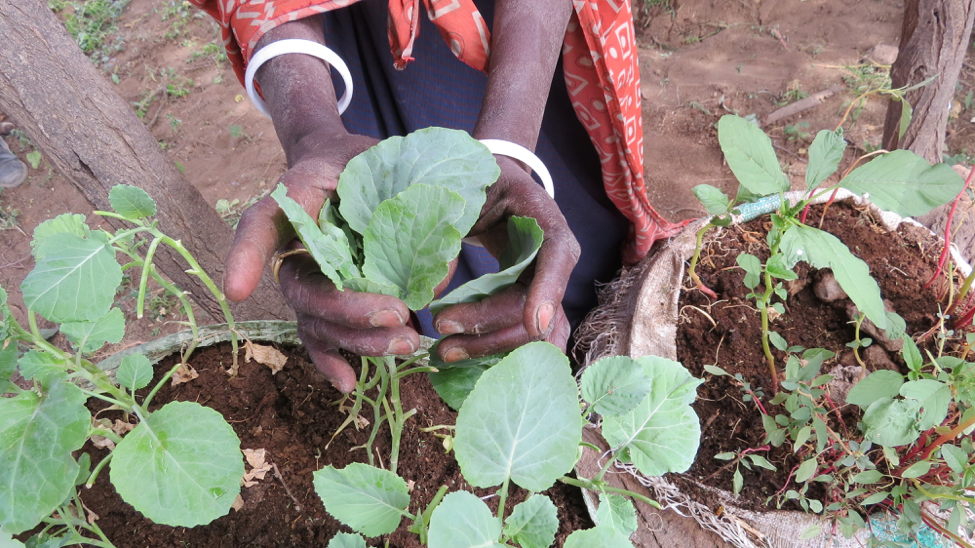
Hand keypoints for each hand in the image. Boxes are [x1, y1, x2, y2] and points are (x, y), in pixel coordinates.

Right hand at [225, 132, 419, 392]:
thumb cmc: (365, 159)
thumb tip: (435, 277)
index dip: (246, 257)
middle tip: (397, 314)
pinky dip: (332, 362)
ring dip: (357, 340)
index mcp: (295, 197)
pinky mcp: (326, 302)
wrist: (350, 165)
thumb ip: (405, 202)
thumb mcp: (383, 159)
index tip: (237, 292)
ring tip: (406, 342)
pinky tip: (349, 382)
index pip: (261, 224)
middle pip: (302, 288)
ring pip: (315, 320)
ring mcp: (307, 278)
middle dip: (347, 309)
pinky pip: (320, 338)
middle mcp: (291, 245)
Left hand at [432, 156, 578, 360]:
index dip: (549, 290)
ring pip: (531, 330)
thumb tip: (431, 292)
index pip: (558, 256)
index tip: (534, 323)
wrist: (489, 185)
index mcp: (545, 221)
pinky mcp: (528, 301)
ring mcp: (544, 284)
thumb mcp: (462, 196)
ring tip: (448, 353)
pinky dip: (499, 350)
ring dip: (494, 347)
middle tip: (443, 329)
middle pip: (536, 306)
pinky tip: (469, 360)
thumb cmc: (478, 183)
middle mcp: (554, 259)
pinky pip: (521, 333)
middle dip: (492, 326)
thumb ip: (448, 233)